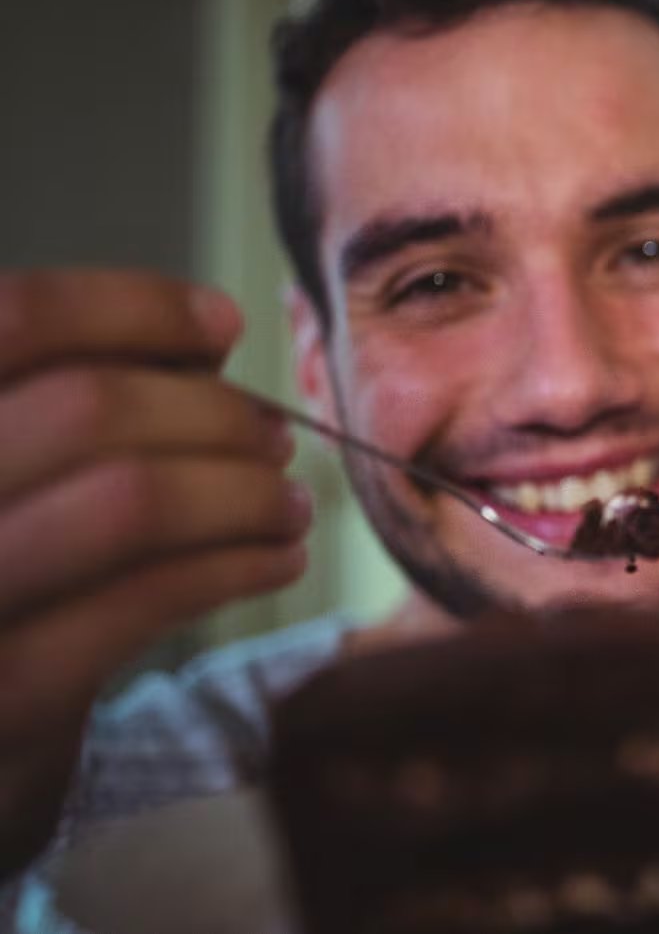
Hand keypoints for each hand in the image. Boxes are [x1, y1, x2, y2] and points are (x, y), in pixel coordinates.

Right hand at [0, 269, 311, 876]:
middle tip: (274, 439)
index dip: (132, 308)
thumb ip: (70, 396)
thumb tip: (203, 339)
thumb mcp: (10, 470)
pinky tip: (277, 557)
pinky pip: (144, 602)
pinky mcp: (0, 695)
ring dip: (241, 491)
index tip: (222, 324)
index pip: (12, 317)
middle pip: (88, 405)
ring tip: (286, 502)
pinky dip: (238, 566)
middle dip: (213, 415)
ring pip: (129, 499)